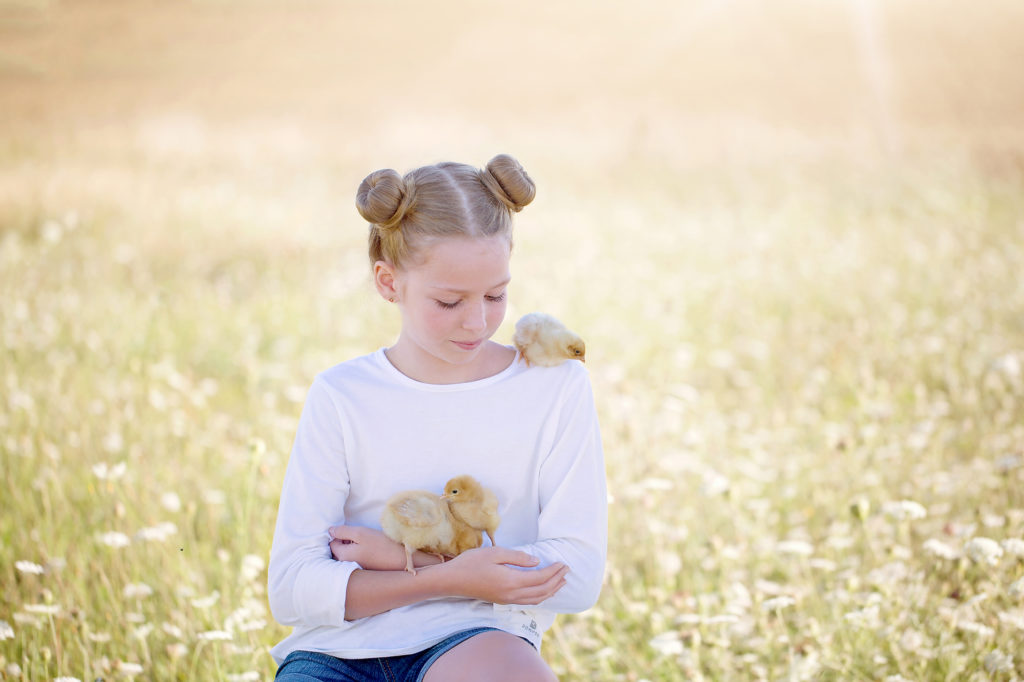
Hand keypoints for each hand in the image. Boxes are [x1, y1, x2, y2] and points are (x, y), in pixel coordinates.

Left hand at [329, 525, 441, 570]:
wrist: (402, 561)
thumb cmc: (381, 545)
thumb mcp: (361, 533)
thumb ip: (343, 531)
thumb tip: (329, 531)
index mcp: (343, 557)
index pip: (332, 543)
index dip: (340, 535)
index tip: (352, 532)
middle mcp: (346, 567)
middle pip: (339, 551)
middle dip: (345, 543)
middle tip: (360, 538)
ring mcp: (356, 571)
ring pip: (348, 556)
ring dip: (354, 549)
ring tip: (368, 544)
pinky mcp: (364, 572)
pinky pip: (356, 562)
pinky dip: (361, 555)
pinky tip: (372, 552)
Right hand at [436, 546, 568, 605]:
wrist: (453, 581)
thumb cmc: (472, 563)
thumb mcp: (495, 553)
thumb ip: (518, 557)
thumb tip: (537, 561)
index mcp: (511, 581)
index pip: (540, 578)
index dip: (554, 571)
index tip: (564, 563)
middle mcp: (512, 594)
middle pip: (542, 591)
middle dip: (557, 581)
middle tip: (567, 571)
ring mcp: (507, 600)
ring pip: (537, 599)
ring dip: (551, 591)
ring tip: (561, 582)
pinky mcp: (503, 601)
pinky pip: (528, 602)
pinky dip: (541, 596)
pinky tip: (544, 591)